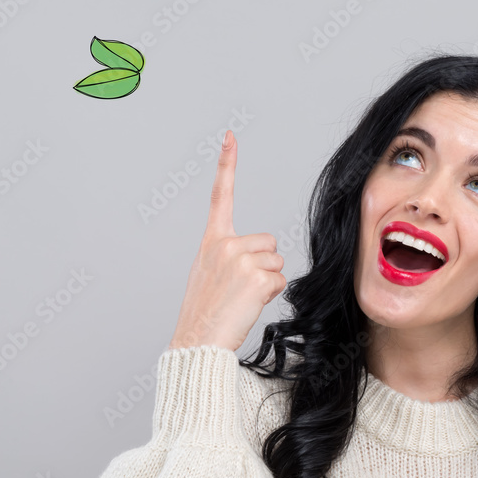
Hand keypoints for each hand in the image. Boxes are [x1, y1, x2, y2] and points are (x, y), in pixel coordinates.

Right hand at [168, 130, 285, 351]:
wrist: (197, 341)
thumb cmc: (205, 312)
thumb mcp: (209, 273)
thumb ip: (231, 254)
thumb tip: (264, 256)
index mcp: (211, 241)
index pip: (219, 195)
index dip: (226, 164)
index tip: (229, 136)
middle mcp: (225, 244)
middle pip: (269, 243)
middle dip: (263, 265)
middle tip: (239, 289)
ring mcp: (240, 259)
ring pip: (277, 263)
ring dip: (267, 281)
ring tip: (242, 298)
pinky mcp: (256, 277)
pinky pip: (280, 281)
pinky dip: (271, 295)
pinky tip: (249, 304)